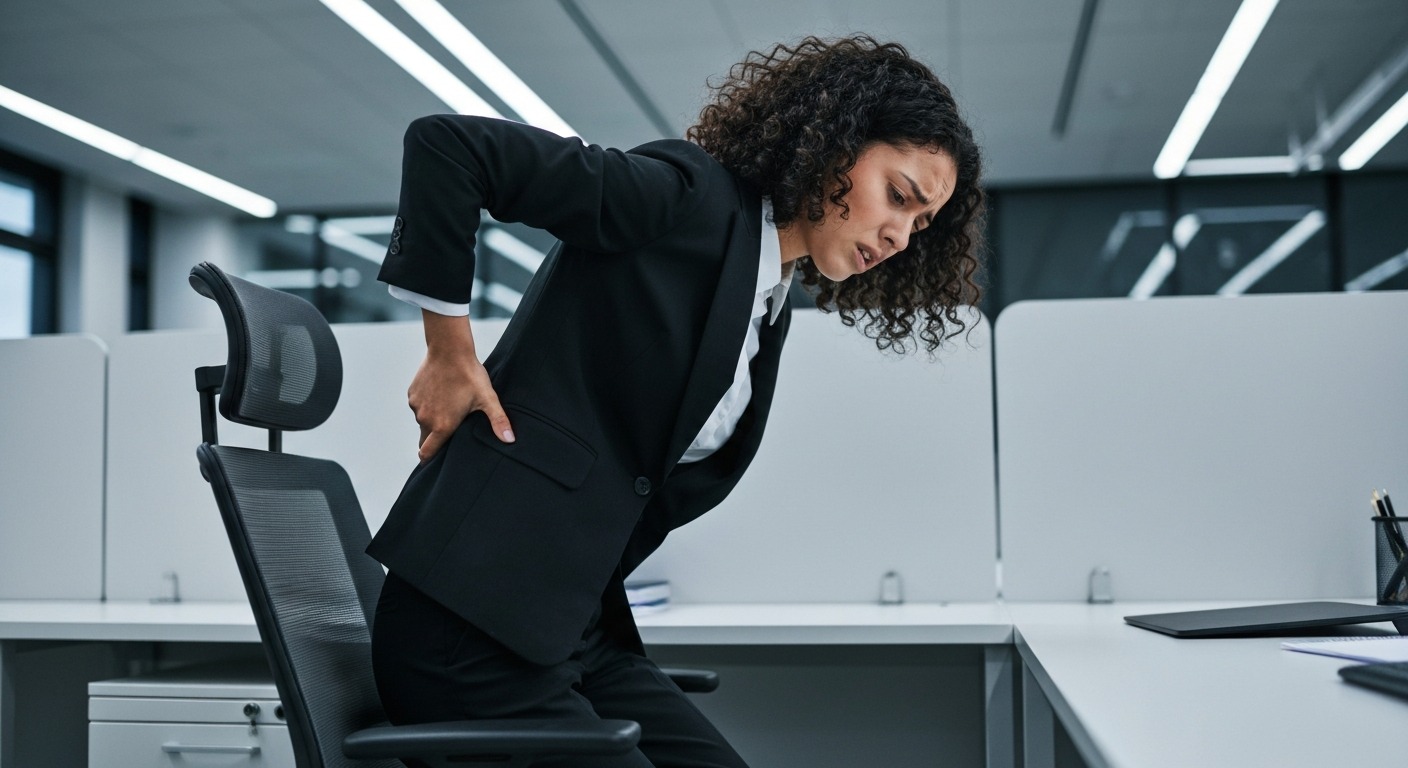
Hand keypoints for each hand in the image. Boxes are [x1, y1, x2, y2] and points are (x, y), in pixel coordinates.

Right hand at [410, 311, 514, 461]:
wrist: (449, 349)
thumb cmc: (470, 375)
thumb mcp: (488, 398)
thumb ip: (498, 421)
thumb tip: (510, 441)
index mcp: (442, 425)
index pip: (427, 453)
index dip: (430, 458)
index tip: (437, 458)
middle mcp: (425, 419)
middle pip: (425, 439)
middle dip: (434, 439)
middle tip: (450, 430)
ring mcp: (417, 406)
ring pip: (422, 421)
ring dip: (432, 419)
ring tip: (449, 407)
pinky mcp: (412, 394)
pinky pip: (418, 406)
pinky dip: (427, 404)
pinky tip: (441, 394)